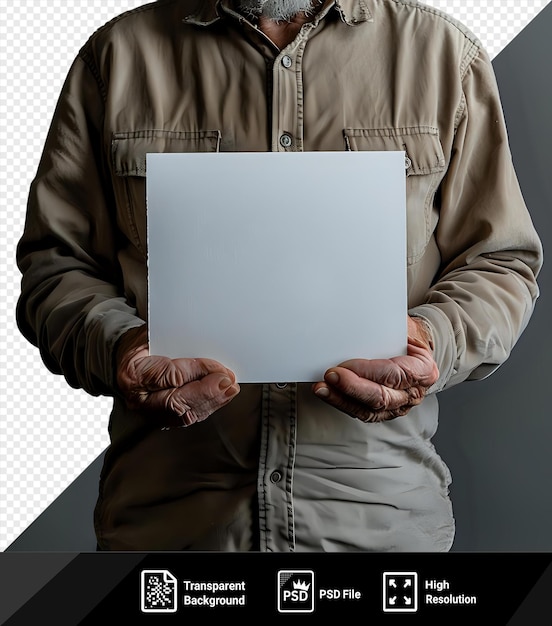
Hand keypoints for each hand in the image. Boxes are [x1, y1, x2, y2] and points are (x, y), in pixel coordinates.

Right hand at [115, 325, 239, 427]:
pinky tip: (220, 397)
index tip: (219, 368)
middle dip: (208, 393)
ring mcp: (149, 412)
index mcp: (133, 374)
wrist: (125, 357)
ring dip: (211, 401)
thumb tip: (206, 345)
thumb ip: (175, 340)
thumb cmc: (142, 343)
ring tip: (229, 389)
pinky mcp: (161, 417)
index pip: (172, 376)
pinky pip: (187, 416)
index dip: (199, 372)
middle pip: (178, 401)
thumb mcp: (154, 333)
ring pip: (185, 413)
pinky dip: (206, 406)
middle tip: (228, 383)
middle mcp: (139, 399)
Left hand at [312, 316, 438, 422]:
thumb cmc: (405, 337)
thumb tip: (362, 311)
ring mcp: (396, 406)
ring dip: (341, 398)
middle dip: (353, 387)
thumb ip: (388, 323)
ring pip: (368, 410)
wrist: (410, 349)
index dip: (370, 372)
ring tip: (322, 388)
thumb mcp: (404, 326)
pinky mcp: (380, 411)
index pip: (396, 375)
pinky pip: (359, 412)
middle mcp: (412, 393)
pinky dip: (341, 402)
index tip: (347, 364)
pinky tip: (327, 393)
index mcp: (423, 370)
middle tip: (331, 375)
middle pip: (381, 398)